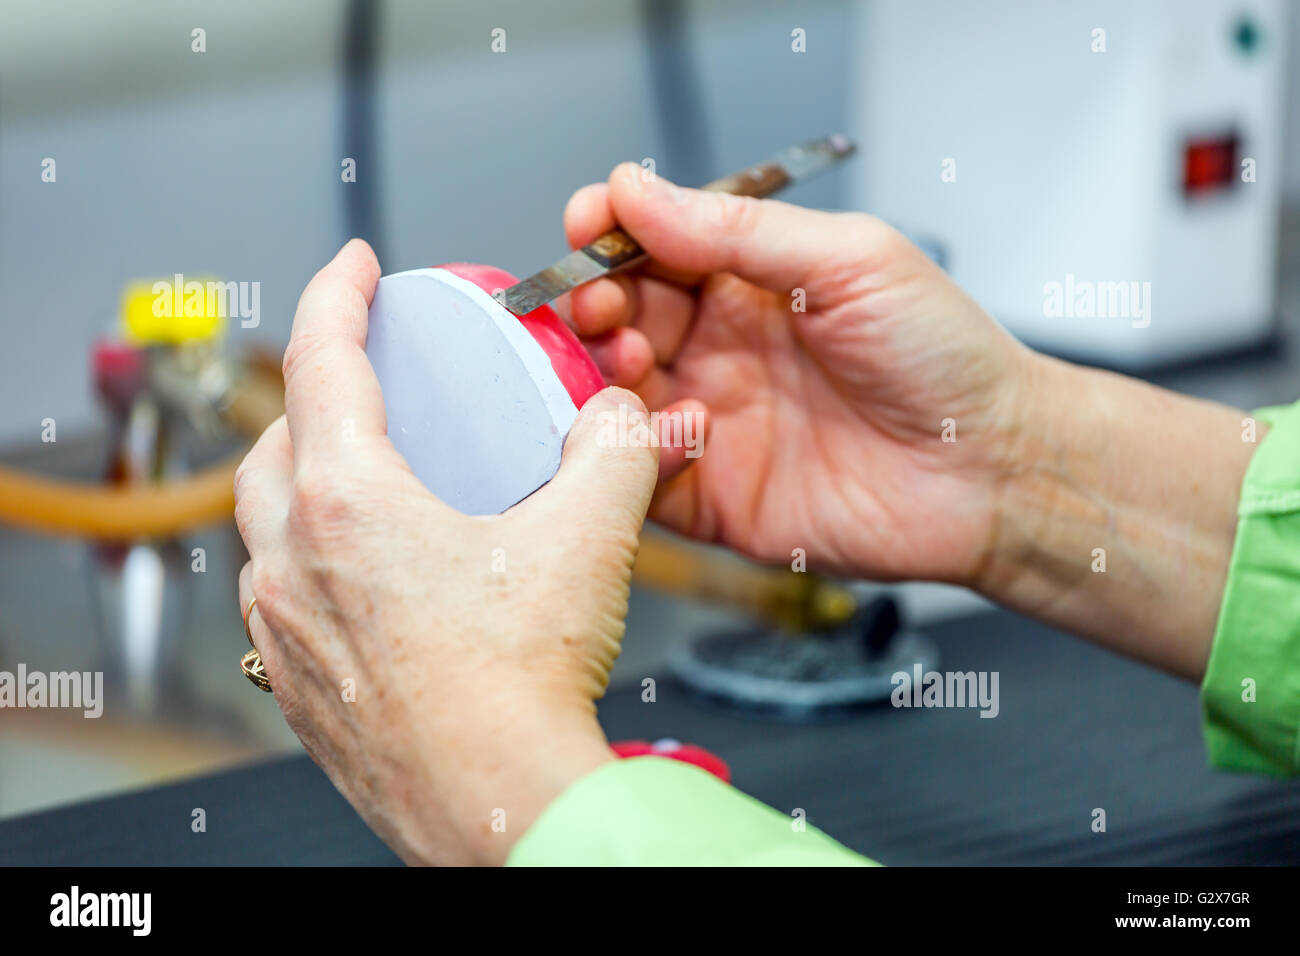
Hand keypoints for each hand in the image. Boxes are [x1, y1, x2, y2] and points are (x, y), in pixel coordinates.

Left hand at [234, 240, 659, 864]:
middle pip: (276, 441)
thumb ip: (617, 451)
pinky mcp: (300, 689)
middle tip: (371, 383)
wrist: (501, 808)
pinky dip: (312, 560)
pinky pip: (283, 596)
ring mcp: (287, 632)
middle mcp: (294, 563)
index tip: (354, 267)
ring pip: (266, 524)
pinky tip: (373, 577)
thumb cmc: (521, 686)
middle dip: (317, 393)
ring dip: (305, 481)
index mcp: (347, 505)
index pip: (321, 362)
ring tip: (371, 477)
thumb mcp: (591, 537)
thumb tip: (627, 417)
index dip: (337, 294)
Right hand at [562, 163, 1033, 585]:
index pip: (650, 249)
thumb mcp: (848, 261)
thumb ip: (736, 230)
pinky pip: (640, 476)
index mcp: (747, 285)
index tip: (588, 224)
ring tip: (630, 360)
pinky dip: (633, 451)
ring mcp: (709, 423)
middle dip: (593, 302)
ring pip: (612, 395)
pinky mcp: (709, 497)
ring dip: (602, 372)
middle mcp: (718, 351)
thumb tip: (635, 191)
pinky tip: (680, 427)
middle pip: (616, 319)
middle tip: (602, 302)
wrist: (992, 468)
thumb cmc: (943, 355)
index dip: (609, 233)